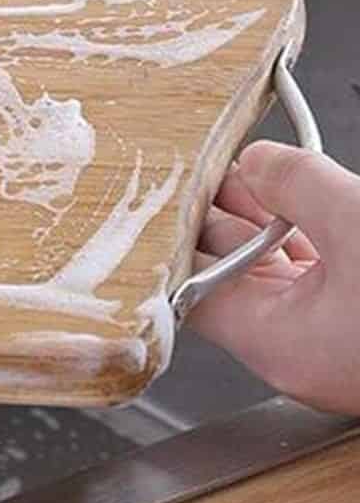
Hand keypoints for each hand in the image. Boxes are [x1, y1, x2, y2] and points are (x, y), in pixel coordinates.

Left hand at [188, 140, 359, 413]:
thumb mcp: (356, 221)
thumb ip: (294, 184)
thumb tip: (258, 161)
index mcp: (279, 342)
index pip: (189, 288)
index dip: (171, 233)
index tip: (162, 187)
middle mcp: (301, 346)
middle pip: (231, 271)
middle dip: (217, 210)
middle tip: (200, 156)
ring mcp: (338, 334)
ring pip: (280, 264)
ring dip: (264, 212)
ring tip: (247, 161)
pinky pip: (324, 266)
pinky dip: (308, 225)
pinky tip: (303, 188)